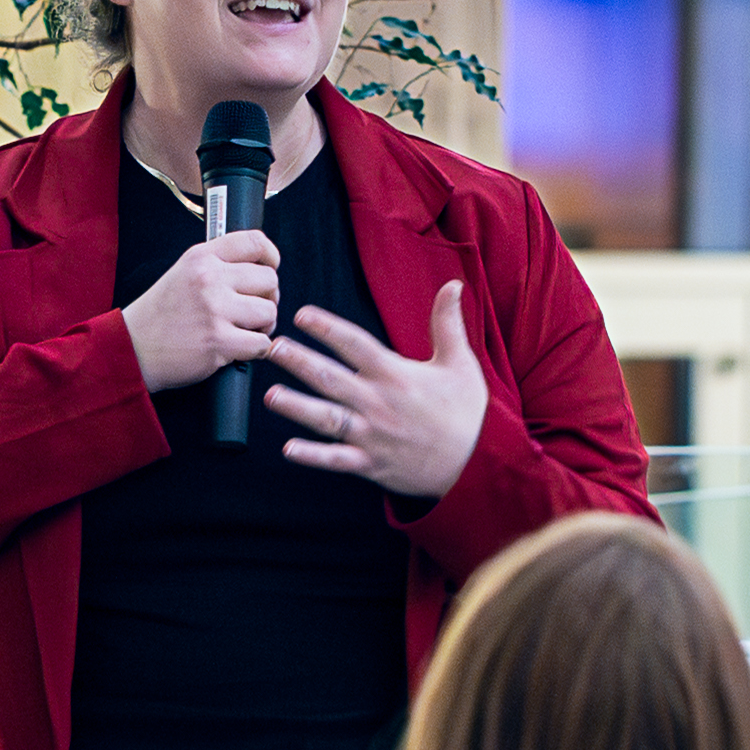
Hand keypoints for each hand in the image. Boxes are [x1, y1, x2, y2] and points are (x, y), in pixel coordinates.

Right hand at [119, 230, 279, 393]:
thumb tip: (257, 267)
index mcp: (201, 258)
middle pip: (269, 280)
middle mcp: (209, 279)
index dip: (271, 256)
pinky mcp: (218, 341)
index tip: (271, 267)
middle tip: (252, 310)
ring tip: (244, 330)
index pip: (255, 242)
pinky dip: (255, 349)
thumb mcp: (182, 273)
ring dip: (263, 326)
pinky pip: (261, 343)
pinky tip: (238, 348)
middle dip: (267, 298)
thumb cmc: (158, 316)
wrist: (132, 348)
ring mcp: (214, 310)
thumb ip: (216, 264)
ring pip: (269, 312)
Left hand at [266, 280, 489, 500]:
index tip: (302, 315)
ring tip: (270, 395)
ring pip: (328, 418)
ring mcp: (373, 435)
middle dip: (300, 362)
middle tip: (271, 347)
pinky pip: (337, 460)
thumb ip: (448, 324)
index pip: (356, 345)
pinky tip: (288, 450)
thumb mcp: (461, 363)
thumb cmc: (466, 412)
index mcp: (397, 375)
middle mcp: (380, 403)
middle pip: (332, 378)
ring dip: (297, 406)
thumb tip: (453, 285)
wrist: (479, 463)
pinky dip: (313, 456)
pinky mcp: (371, 463)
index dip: (328, 328)